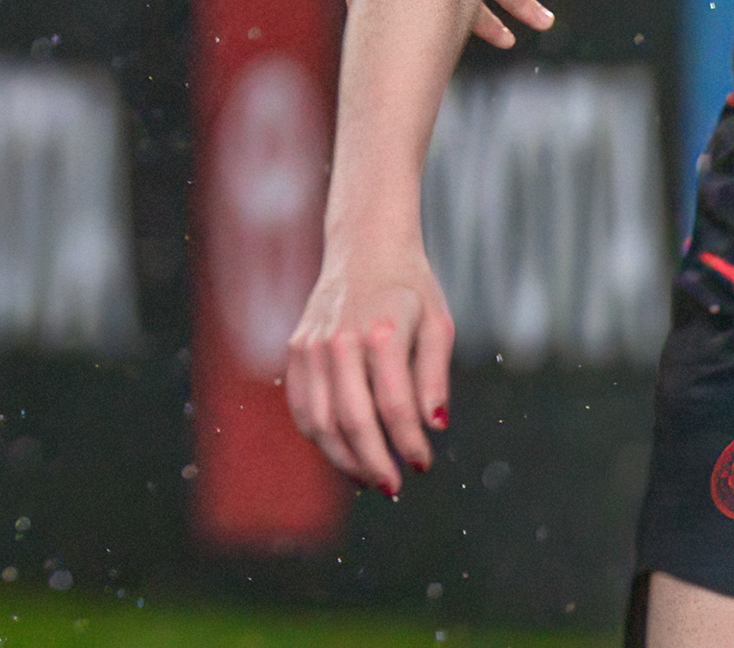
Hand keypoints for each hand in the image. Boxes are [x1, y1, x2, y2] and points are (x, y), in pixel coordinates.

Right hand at [284, 225, 452, 492]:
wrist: (363, 245)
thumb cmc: (409, 288)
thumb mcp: (437, 325)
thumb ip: (434, 377)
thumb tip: (436, 426)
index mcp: (380, 333)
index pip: (394, 407)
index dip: (410, 444)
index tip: (424, 464)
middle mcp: (339, 341)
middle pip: (351, 420)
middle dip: (373, 463)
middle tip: (393, 487)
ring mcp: (310, 345)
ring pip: (318, 419)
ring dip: (342, 457)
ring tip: (367, 478)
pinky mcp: (295, 348)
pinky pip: (300, 404)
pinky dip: (318, 434)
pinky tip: (342, 450)